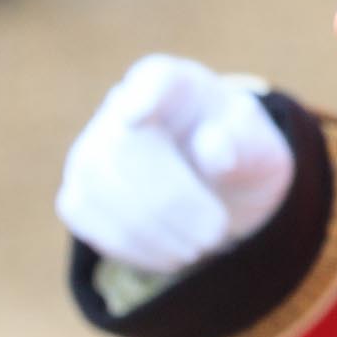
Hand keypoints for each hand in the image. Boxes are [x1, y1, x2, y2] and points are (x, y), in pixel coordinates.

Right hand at [56, 54, 294, 275]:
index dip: (143, 96)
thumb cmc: (236, 161)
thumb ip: (246, 145)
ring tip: (195, 251)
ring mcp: (89, 152)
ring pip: (98, 188)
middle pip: (123, 150)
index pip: (155, 80)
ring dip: (149, 230)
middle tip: (213, 236)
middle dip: (169, 202)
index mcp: (174, 83)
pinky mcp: (76, 195)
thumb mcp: (261, 153)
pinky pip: (87, 220)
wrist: (211, 193)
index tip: (135, 113)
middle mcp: (118, 107)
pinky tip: (167, 256)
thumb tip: (213, 146)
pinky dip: (130, 246)